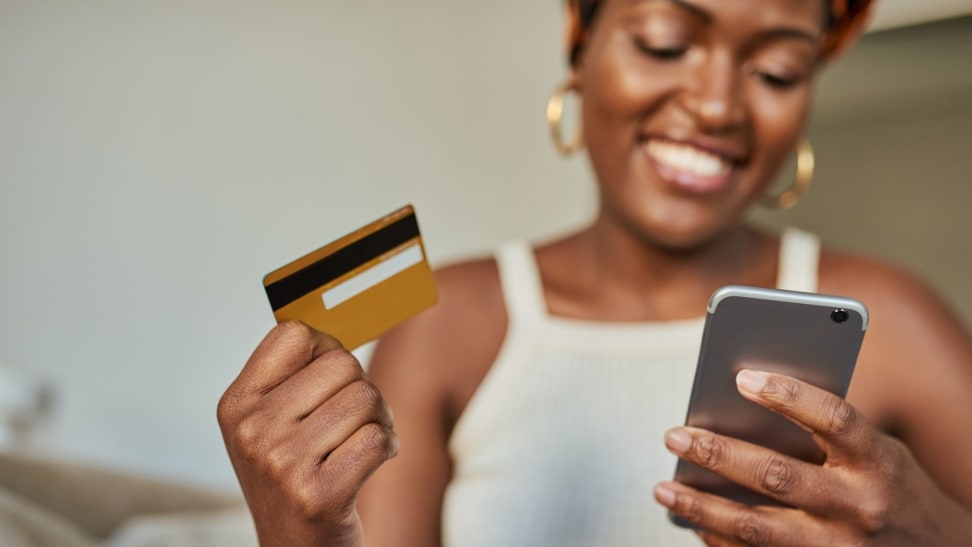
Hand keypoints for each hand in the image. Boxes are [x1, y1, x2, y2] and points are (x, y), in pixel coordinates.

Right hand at [217, 322, 397, 546]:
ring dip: (380, 419)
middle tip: (352, 420)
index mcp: (237, 404)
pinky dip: (389, 447)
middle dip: (360, 388)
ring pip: (367, 398)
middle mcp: (252, 430)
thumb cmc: (293, 478)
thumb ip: (294, 375)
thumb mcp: (270, 425)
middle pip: (342, 362)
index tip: (328, 378)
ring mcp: (283, 463)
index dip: (326, 350)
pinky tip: (369, 465)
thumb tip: (332, 317)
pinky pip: (379, 438)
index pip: (294, 333)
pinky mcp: (319, 494)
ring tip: (361, 443)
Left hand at [655, 370, 971, 545]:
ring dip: (702, 506)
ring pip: (757, 528)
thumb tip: (737, 407)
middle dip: (718, 454)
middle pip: (778, 475)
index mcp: (877, 462)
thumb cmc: (887, 486)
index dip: (788, 396)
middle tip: (674, 436)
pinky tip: (692, 521)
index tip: (741, 377)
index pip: (834, 419)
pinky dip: (719, 540)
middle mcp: (859, 506)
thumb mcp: (875, 451)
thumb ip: (822, 433)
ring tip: (663, 487)